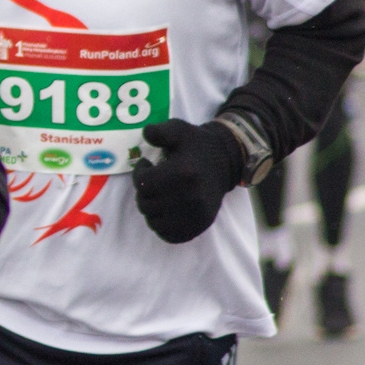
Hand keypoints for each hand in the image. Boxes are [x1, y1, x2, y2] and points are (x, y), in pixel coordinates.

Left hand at [131, 118, 242, 243]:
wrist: (226, 161)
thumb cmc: (197, 145)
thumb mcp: (178, 129)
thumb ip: (160, 131)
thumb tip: (146, 134)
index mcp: (184, 172)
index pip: (144, 182)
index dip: (139, 173)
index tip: (146, 165)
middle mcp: (192, 197)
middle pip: (146, 203)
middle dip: (143, 191)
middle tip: (152, 180)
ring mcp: (197, 215)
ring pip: (153, 221)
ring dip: (150, 208)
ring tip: (158, 194)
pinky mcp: (200, 226)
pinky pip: (169, 235)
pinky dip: (161, 225)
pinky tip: (165, 209)